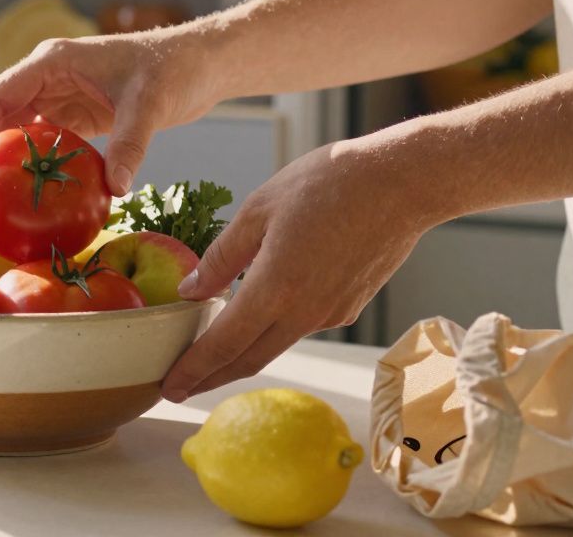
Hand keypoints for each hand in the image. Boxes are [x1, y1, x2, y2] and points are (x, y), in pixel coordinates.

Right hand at [0, 31, 221, 194]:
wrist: (201, 64)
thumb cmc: (175, 69)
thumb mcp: (152, 105)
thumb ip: (131, 144)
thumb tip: (116, 188)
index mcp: (52, 63)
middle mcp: (47, 78)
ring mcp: (58, 96)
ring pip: (14, 132)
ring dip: (0, 163)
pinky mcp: (74, 115)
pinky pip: (42, 144)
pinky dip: (32, 167)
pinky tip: (29, 197)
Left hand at [161, 138, 435, 401]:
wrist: (404, 183)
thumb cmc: (329, 183)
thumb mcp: (259, 208)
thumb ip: (222, 255)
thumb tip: (191, 290)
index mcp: (276, 288)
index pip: (223, 344)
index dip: (193, 370)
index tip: (168, 388)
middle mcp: (305, 312)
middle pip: (248, 360)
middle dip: (209, 378)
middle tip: (177, 388)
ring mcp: (331, 314)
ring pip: (274, 345)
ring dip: (239, 356)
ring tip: (208, 357)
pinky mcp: (349, 307)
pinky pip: (300, 326)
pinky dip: (271, 331)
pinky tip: (257, 317)